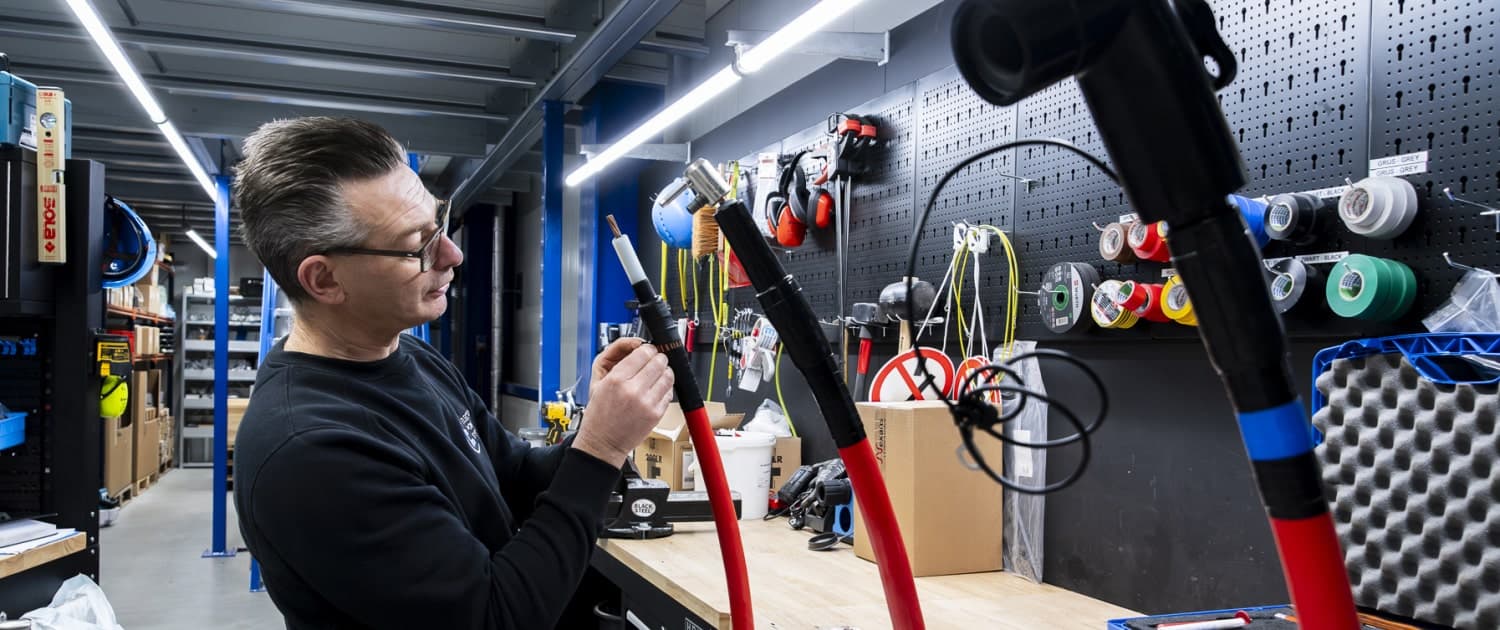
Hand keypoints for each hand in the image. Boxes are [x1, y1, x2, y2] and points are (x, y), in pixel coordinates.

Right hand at [572, 338, 673, 465]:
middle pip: (658, 361)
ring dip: (665, 371)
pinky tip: (657, 390)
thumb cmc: (599, 416)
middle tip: (654, 361)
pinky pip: (669, 393)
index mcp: (616, 380)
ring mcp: (647, 403)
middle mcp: (633, 390)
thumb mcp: (598, 384)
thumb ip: (616, 362)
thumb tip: (638, 347)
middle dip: (658, 358)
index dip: (647, 349)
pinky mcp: (656, 414)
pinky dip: (666, 388)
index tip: (647, 351)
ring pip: (668, 375)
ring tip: (658, 374)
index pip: (643, 352)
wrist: (603, 443)